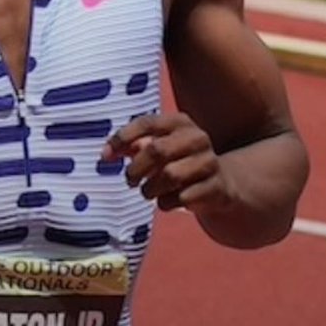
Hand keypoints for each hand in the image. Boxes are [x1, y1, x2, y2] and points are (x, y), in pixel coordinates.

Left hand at [102, 113, 233, 214]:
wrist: (220, 184)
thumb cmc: (178, 163)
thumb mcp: (158, 148)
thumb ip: (132, 146)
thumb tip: (106, 154)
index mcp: (179, 122)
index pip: (146, 123)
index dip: (122, 139)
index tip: (105, 157)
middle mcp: (197, 138)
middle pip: (157, 150)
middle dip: (136, 169)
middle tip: (130, 180)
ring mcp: (209, 162)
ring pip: (169, 176)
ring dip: (151, 189)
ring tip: (149, 191)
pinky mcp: (216, 187)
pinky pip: (182, 198)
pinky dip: (168, 203)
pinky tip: (170, 200)